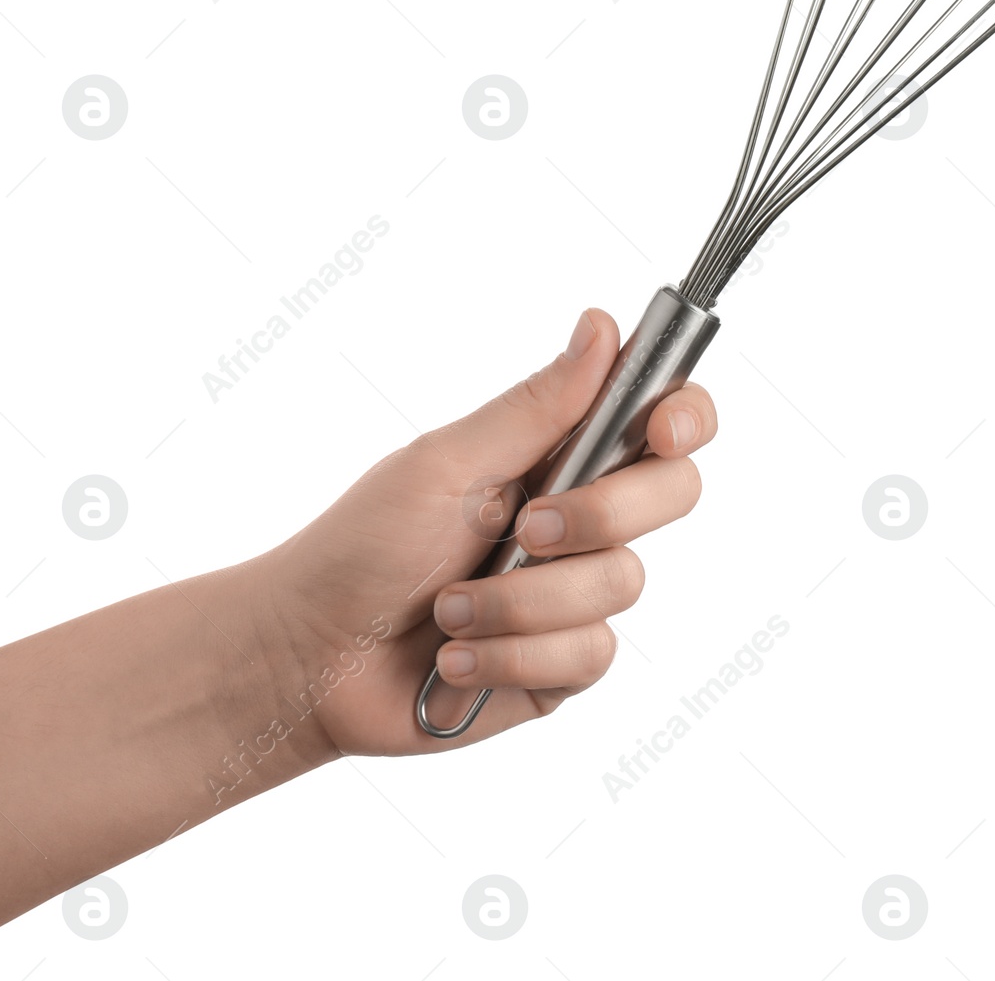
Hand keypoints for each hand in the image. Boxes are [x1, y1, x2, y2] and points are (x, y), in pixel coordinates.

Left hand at [262, 308, 717, 755]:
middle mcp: (581, 520)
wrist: (308, 658)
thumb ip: (534, 408)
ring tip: (448, 611)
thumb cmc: (360, 547)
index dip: (685, 416)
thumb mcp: (444, 464)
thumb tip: (602, 327)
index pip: (662, 420)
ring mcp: (575, 595)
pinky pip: (590, 653)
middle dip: (601, 513)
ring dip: (521, 599)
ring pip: (622, 583)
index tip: (663, 429)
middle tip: (529, 526)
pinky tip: (455, 659)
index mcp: (557, 456)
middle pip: (672, 494)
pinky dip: (511, 654)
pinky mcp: (563, 666)